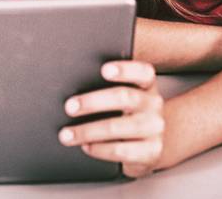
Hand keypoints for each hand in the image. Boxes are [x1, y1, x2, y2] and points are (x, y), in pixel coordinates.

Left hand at [58, 61, 164, 177]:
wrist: (149, 144)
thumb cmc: (125, 114)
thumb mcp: (123, 98)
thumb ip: (105, 89)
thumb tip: (72, 93)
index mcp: (147, 85)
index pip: (143, 72)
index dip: (125, 70)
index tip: (104, 70)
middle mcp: (153, 104)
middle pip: (124, 98)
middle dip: (93, 102)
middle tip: (69, 107)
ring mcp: (154, 129)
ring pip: (118, 127)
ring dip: (88, 131)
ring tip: (67, 134)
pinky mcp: (151, 152)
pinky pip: (121, 150)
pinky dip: (99, 149)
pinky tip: (85, 146)